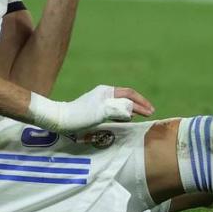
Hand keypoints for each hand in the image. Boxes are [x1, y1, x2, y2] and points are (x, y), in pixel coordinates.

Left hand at [27, 84, 153, 132]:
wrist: (61, 120)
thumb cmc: (80, 115)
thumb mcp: (101, 112)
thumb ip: (117, 109)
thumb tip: (131, 110)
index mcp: (107, 91)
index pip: (129, 94)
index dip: (141, 102)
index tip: (151, 110)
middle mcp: (104, 94)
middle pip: (126, 97)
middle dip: (139, 105)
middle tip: (150, 113)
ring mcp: (100, 101)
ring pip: (121, 103)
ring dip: (132, 109)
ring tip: (141, 115)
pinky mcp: (96, 109)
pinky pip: (114, 109)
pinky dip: (123, 113)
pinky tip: (126, 119)